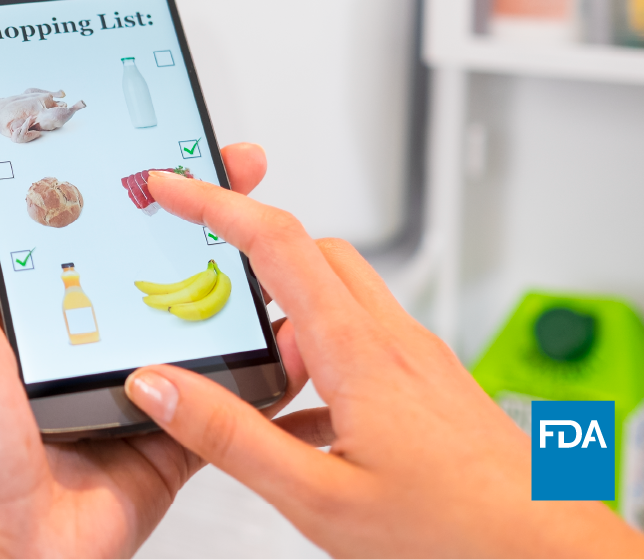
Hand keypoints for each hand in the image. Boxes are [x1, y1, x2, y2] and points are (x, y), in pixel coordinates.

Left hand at [0, 145, 304, 556]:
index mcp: (34, 312)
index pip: (90, 229)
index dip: (128, 187)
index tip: (164, 148)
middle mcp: (85, 343)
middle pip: (155, 267)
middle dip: (201, 222)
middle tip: (238, 177)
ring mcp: (133, 388)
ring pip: (198, 324)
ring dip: (238, 287)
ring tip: (276, 242)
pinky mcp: (171, 434)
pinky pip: (223, 397)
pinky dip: (259, 372)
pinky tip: (288, 334)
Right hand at [125, 167, 643, 556]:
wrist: (547, 554)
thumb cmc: (454, 531)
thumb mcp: (316, 496)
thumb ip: (230, 437)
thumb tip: (161, 387)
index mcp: (359, 354)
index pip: (276, 244)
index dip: (216, 204)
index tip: (174, 187)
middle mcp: (393, 342)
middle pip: (313, 250)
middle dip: (249, 239)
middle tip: (201, 254)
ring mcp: (418, 360)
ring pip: (341, 294)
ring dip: (287, 303)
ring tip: (250, 358)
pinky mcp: (431, 384)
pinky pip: (364, 340)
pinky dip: (320, 350)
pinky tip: (303, 414)